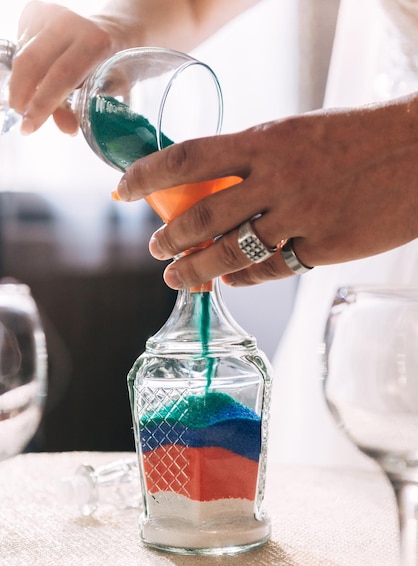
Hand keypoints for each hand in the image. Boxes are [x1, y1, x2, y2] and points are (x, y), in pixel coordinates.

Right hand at [9, 0, 120, 133]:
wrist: (111, 31)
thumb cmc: (110, 66)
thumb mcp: (103, 90)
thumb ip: (81, 108)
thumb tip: (67, 129)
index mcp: (94, 42)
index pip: (61, 76)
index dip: (42, 104)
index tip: (29, 126)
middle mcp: (70, 23)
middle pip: (31, 63)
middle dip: (21, 94)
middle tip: (22, 115)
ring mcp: (50, 13)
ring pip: (23, 55)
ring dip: (24, 82)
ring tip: (33, 96)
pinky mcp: (35, 11)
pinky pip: (21, 46)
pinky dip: (26, 68)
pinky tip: (39, 73)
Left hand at [116, 96, 417, 288]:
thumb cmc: (356, 138)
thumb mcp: (296, 132)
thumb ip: (253, 158)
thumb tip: (212, 185)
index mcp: (266, 141)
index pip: (188, 158)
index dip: (147, 176)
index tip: (122, 190)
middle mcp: (277, 180)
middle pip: (202, 217)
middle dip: (169, 239)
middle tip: (156, 251)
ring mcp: (300, 216)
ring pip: (230, 253)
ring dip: (196, 269)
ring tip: (179, 277)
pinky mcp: (322, 247)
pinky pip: (270, 270)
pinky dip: (244, 277)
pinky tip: (231, 279)